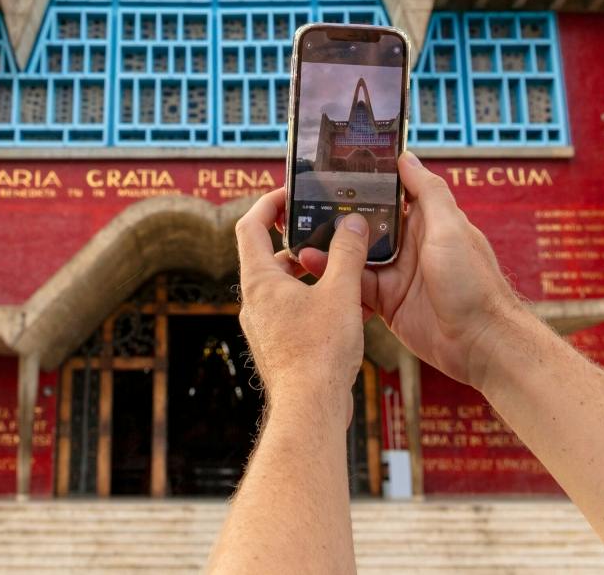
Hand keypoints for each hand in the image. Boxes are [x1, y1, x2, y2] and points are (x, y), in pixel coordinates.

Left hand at [234, 186, 369, 415]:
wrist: (311, 410)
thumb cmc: (319, 352)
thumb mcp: (341, 293)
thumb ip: (348, 254)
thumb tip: (354, 224)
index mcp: (260, 282)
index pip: (250, 226)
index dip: (268, 203)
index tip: (290, 194)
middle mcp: (255, 302)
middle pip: (271, 256)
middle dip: (302, 242)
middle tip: (329, 232)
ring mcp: (265, 326)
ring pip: (287, 287)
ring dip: (314, 274)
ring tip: (348, 271)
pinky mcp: (279, 347)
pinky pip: (295, 312)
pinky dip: (318, 302)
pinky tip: (352, 309)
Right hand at [299, 152, 527, 387]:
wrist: (481, 344)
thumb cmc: (474, 282)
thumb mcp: (451, 228)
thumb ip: (428, 192)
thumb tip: (406, 157)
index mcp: (427, 222)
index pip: (391, 194)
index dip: (366, 182)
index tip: (334, 168)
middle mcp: (409, 245)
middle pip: (367, 224)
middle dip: (338, 215)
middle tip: (302, 202)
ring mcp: (397, 273)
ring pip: (355, 255)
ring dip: (331, 246)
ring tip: (300, 235)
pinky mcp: (387, 301)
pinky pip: (356, 284)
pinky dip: (335, 275)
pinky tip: (312, 264)